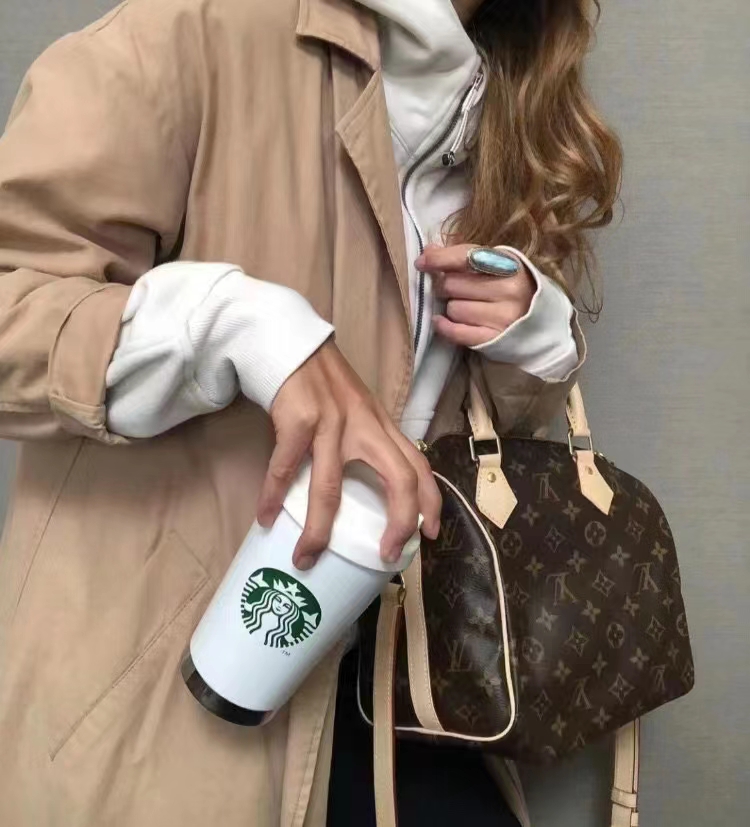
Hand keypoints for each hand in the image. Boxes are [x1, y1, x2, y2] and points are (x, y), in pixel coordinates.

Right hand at [256, 341, 441, 569]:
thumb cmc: (323, 385)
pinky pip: (285, 468)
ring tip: (305, 558)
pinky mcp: (299, 420)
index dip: (431, 501)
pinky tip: (266, 517)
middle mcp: (366, 425)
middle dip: (399, 521)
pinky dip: (273, 497)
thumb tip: (364, 491)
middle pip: (399, 478)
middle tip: (386, 555)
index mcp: (382, 425)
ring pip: (331, 488)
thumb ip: (367, 440)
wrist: (291, 344)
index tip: (429, 534)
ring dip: (319, 530)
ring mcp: (333, 422)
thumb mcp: (358, 410)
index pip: (419, 465)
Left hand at [416, 244, 535, 346]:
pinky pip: (457, 332)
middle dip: (446, 287)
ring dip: (451, 309)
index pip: (465, 257)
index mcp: (508, 263)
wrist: (540, 325)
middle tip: (455, 290)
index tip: (422, 263)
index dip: (438, 259)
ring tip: (465, 308)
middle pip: (452, 284)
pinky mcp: (495, 339)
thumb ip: (461, 256)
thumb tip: (427, 251)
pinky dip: (445, 327)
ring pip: (453, 309)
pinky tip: (441, 323)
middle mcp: (509, 289)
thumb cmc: (510, 289)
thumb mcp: (494, 265)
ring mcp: (504, 316)